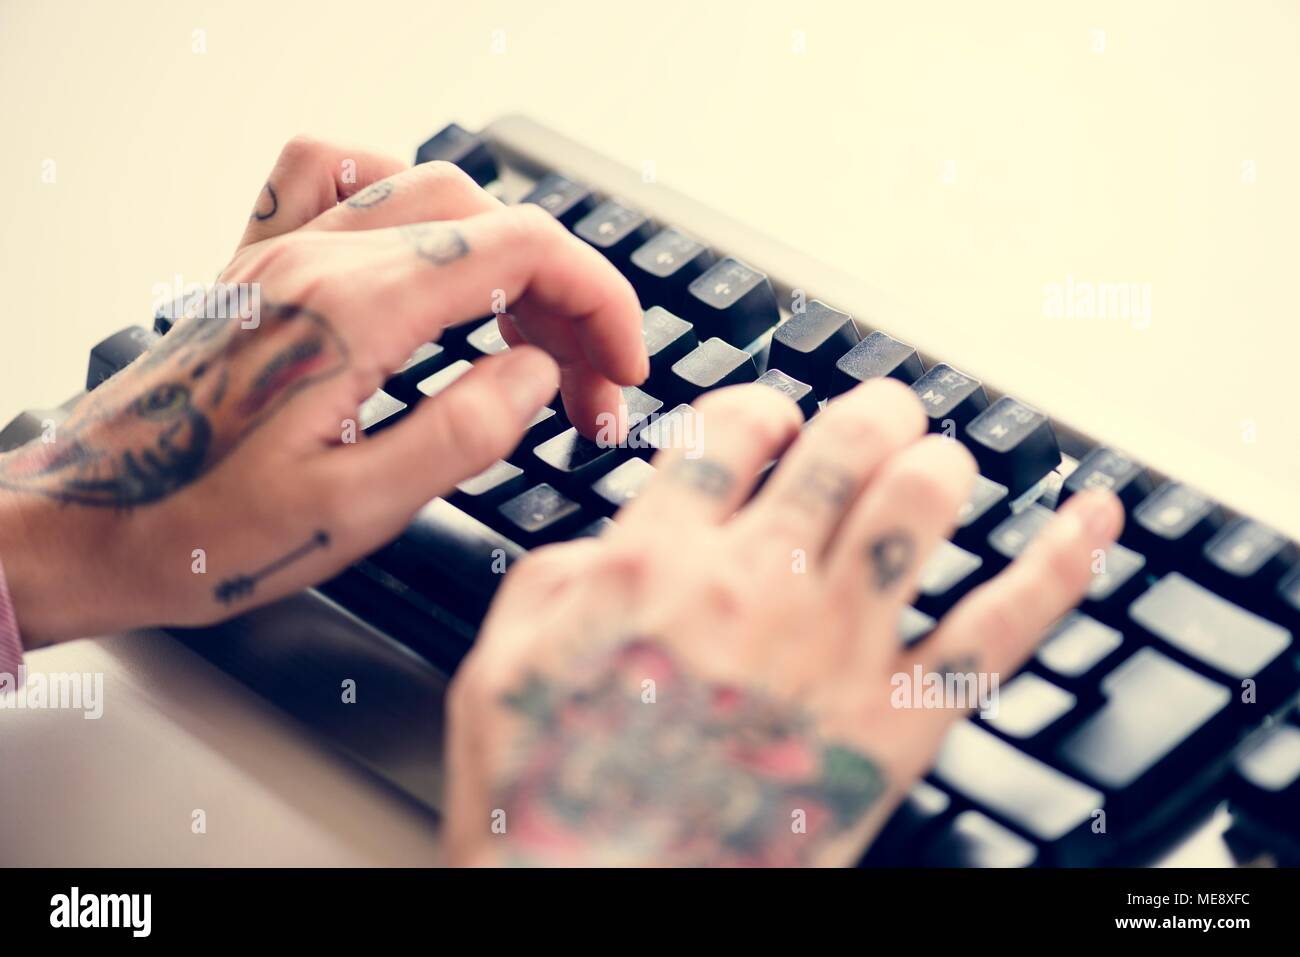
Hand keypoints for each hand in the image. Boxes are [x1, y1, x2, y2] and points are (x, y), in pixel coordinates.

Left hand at [0, 136, 644, 644]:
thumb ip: (462, 434)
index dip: (600, 303)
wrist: (89, 526)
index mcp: (352, 317)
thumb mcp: (356, 512)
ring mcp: (285, 253)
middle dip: (567, 300)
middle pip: (493, 224)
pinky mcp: (261, 266)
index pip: (523, 253)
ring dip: (507, 257)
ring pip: (433, 193)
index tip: (625, 368)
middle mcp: (319, 263)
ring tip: (527, 339)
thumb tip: (538, 376)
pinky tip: (424, 253)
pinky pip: (337, 176)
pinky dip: (404, 197)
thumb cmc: (205, 533)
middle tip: (587, 391)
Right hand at [444, 379, 1123, 866]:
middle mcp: (756, 586)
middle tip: (878, 416)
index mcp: (657, 561)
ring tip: (941, 463)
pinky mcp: (897, 726)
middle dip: (871, 411)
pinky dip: (1057, 565)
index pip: (737, 427)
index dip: (765, 406)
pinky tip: (1088, 520)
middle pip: (846, 442)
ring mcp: (836, 652)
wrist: (601, 913)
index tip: (775, 423)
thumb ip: (558, 570)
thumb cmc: (552, 800)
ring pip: (921, 505)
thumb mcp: (501, 661)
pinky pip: (1001, 629)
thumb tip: (621, 528)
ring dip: (942, 463)